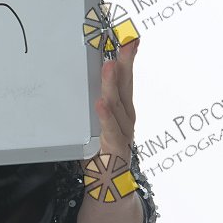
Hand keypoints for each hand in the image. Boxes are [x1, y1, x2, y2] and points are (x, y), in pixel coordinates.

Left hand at [91, 38, 139, 162]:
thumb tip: (90, 75)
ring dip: (112, 85)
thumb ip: (100, 99)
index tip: (132, 37)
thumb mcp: (102, 119)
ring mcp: (123, 132)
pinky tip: (100, 104)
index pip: (127, 78)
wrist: (110, 184)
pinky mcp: (115, 147)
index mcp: (123, 108)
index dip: (129, 57)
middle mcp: (127, 117)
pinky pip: (110, 130)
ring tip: (109, 66)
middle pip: (126, 86)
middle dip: (126, 63)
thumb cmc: (104, 149)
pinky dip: (105, 117)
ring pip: (117, 105)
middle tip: (125, 43)